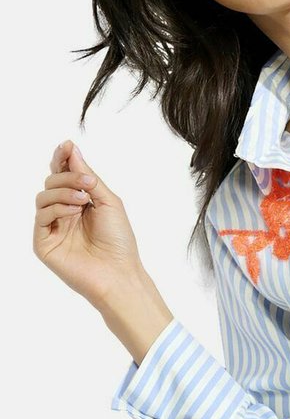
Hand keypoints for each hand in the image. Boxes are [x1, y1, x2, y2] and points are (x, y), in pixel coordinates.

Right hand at [33, 139, 143, 309]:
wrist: (119, 272)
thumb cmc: (119, 241)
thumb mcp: (108, 201)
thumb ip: (88, 177)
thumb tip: (72, 151)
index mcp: (79, 203)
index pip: (63, 175)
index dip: (62, 159)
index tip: (67, 145)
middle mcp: (63, 213)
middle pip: (51, 181)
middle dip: (67, 177)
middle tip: (88, 185)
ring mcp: (52, 228)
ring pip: (43, 196)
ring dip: (63, 192)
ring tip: (83, 201)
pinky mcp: (43, 242)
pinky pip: (41, 215)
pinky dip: (57, 208)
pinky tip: (73, 212)